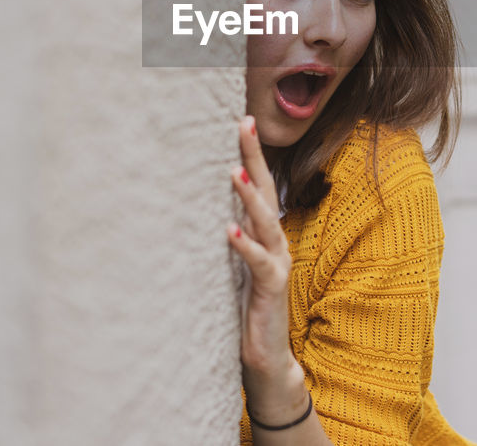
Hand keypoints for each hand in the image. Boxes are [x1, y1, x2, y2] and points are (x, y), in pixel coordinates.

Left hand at [228, 116, 293, 381]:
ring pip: (266, 222)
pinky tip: (230, 231)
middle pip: (268, 191)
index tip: (243, 120)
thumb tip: (200, 206)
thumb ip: (230, 236)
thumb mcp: (234, 264)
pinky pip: (259, 263)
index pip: (262, 186)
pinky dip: (245, 245)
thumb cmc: (246, 308)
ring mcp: (277, 264)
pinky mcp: (271, 288)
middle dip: (255, 157)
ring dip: (250, 197)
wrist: (267, 356)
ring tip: (234, 172)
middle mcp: (275, 242)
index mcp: (266, 234)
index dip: (253, 154)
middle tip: (244, 124)